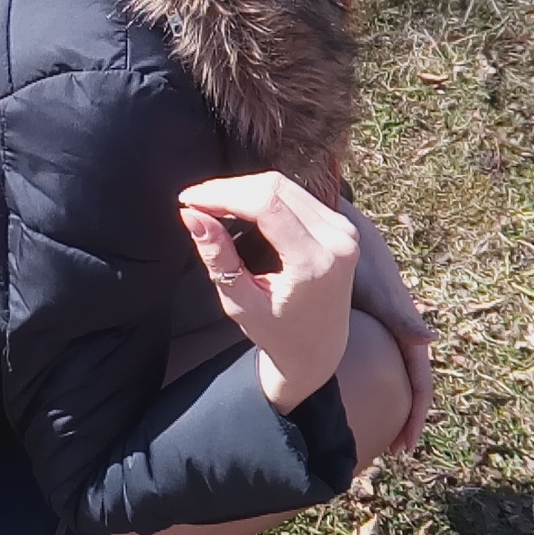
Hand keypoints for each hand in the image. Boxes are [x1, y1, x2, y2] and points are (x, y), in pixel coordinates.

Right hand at [178, 173, 358, 414]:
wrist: (318, 349)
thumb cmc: (276, 332)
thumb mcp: (240, 301)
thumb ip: (218, 256)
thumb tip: (191, 214)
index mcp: (314, 263)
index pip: (266, 205)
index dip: (223, 194)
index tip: (189, 199)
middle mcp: (336, 240)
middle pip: (275, 187)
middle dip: (229, 188)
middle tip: (195, 201)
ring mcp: (344, 230)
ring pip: (285, 185)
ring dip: (244, 188)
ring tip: (212, 203)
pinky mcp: (341, 225)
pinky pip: (296, 194)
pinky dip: (263, 194)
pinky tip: (238, 207)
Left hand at [339, 198, 434, 453]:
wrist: (337, 223)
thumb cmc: (358, 251)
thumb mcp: (378, 283)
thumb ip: (399, 312)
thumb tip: (428, 342)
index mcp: (404, 327)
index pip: (418, 379)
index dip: (415, 412)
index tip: (404, 445)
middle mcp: (395, 330)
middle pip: (404, 381)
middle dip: (399, 415)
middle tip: (388, 448)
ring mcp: (379, 325)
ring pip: (386, 369)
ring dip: (382, 399)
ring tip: (368, 429)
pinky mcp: (359, 316)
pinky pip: (365, 352)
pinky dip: (361, 374)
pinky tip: (335, 387)